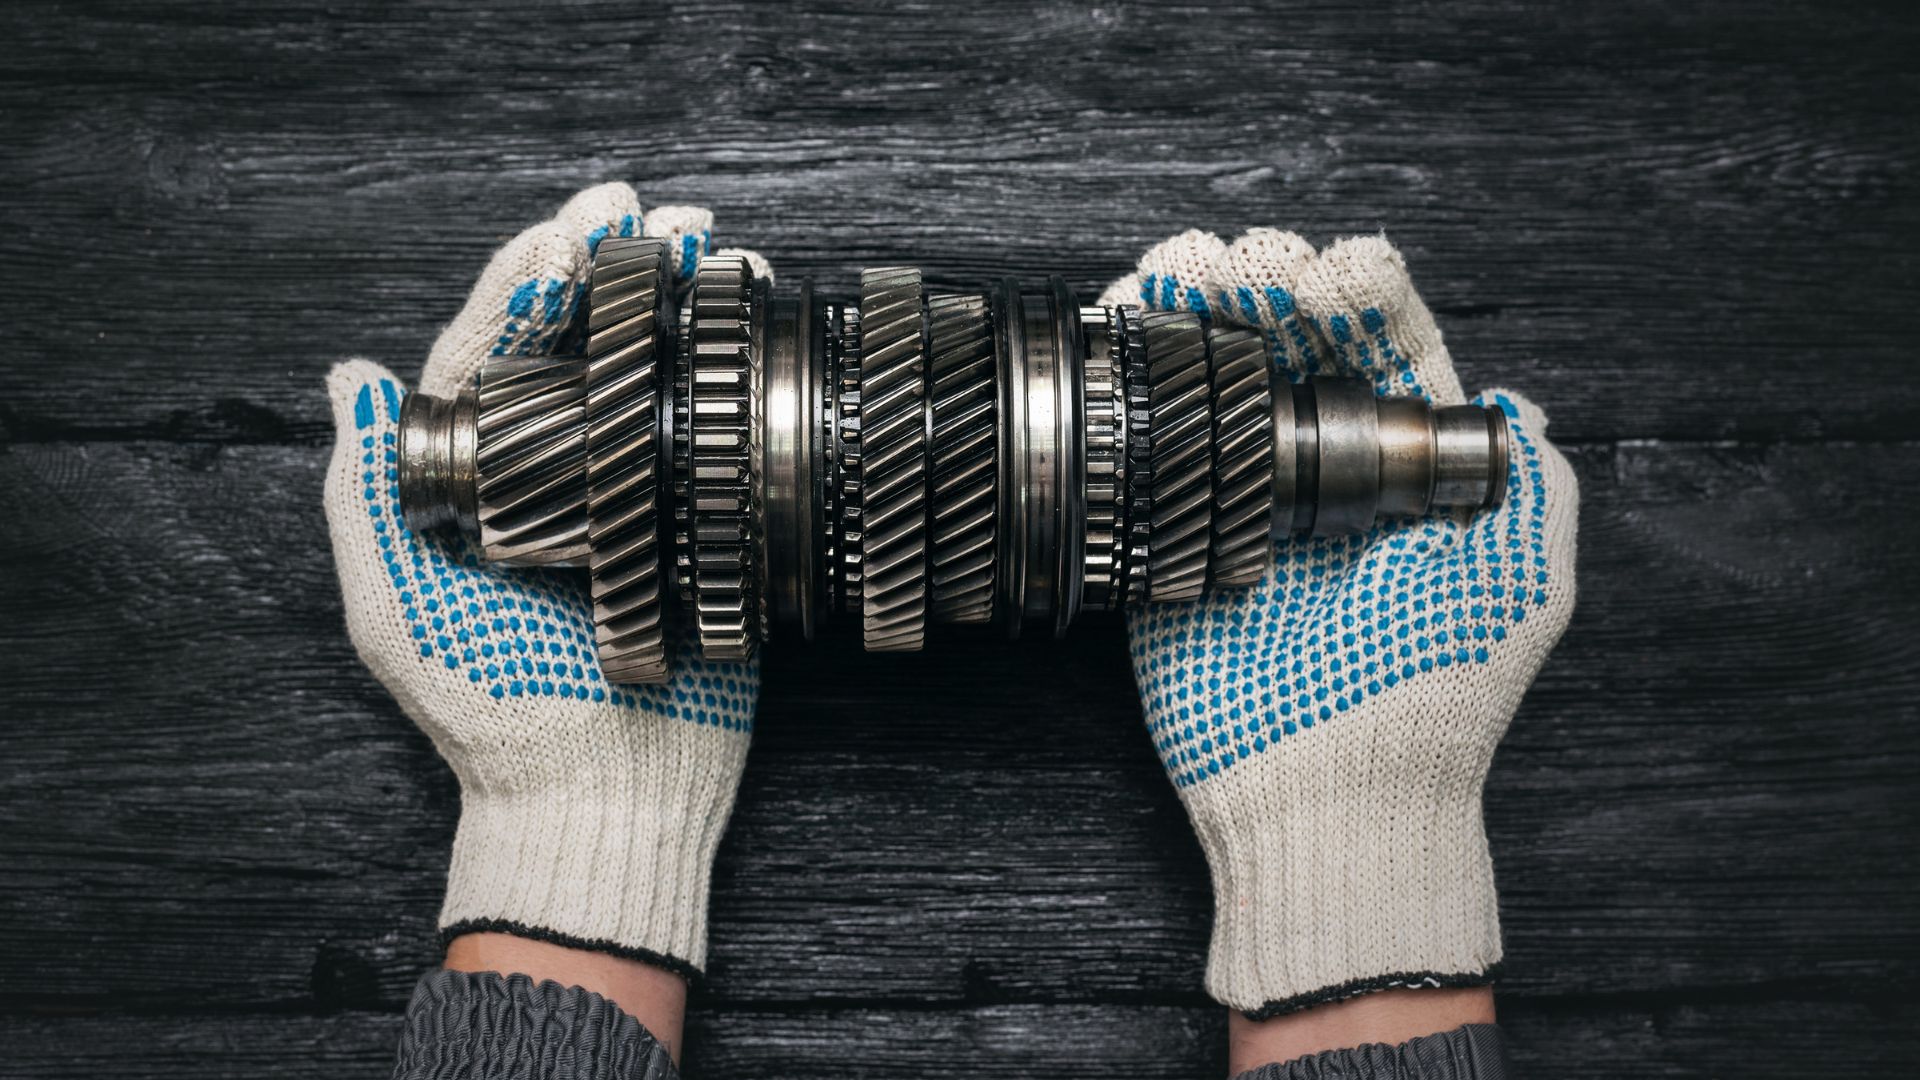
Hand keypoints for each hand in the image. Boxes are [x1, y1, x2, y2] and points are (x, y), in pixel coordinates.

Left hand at [323, 184, 763, 985]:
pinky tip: (746, 329)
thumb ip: (367, 495)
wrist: (599, 797)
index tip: (570, 229)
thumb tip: (351, 375)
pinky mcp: (693, 529)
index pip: (492, 351)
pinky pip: (707, 437)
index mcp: (473, 482)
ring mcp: (626, 498)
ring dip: (675, 303)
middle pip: (577, 344)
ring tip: (709, 248)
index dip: (527, 280)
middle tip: (657, 213)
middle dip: (613, 266)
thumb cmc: (489, 716)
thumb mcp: (399, 608)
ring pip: (644, 376)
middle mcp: (550, 476)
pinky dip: (727, 375)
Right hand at [1104, 229, 1578, 1019]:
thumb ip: (1531, 486)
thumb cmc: (1431, 692)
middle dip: (1270, 288)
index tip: (1335, 271)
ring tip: (1187, 269)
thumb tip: (1521, 406)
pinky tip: (1130, 323)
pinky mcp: (1174, 542)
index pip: (1383, 356)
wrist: (1329, 793)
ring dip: (1201, 310)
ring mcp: (1244, 509)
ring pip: (1220, 382)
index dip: (1360, 300)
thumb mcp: (1521, 580)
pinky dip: (1137, 379)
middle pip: (1292, 351)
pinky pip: (1153, 449)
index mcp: (1409, 479)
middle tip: (1247, 263)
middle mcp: (1326, 483)